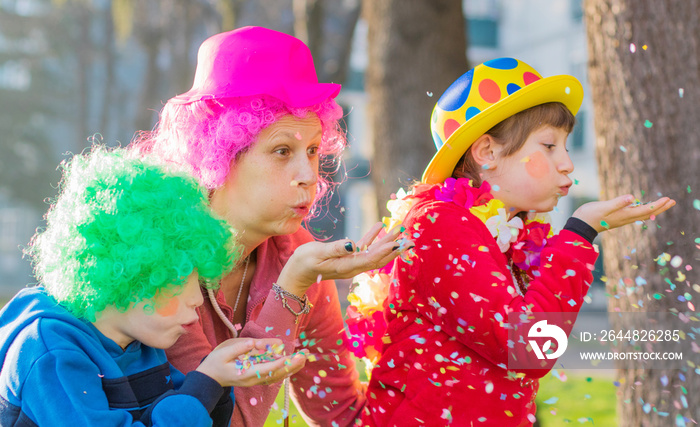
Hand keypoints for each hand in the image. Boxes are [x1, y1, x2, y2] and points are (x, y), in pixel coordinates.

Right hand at [196, 338, 307, 386]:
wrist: (209, 377)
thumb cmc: (215, 362)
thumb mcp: (224, 351)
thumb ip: (240, 347)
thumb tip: (254, 343)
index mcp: (245, 373)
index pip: (266, 369)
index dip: (278, 363)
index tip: (290, 357)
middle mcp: (253, 379)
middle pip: (276, 374)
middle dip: (291, 364)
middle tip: (304, 355)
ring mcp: (256, 380)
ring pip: (277, 376)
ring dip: (291, 367)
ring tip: (304, 358)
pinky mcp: (257, 378)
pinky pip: (274, 375)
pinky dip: (285, 369)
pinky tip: (293, 363)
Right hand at [277, 222, 411, 295]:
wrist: (296, 274)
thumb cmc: (303, 262)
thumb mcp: (317, 253)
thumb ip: (335, 248)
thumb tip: (352, 244)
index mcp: (347, 266)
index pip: (372, 258)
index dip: (386, 250)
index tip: (399, 241)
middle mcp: (353, 266)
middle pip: (378, 257)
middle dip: (394, 247)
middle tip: (408, 238)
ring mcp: (350, 263)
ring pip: (374, 253)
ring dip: (387, 242)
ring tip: (399, 231)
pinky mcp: (346, 258)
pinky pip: (364, 248)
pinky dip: (372, 238)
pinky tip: (379, 227)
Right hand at [572, 194, 675, 232]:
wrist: (580, 225)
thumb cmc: (590, 215)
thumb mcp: (603, 207)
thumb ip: (618, 202)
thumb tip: (633, 197)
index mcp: (625, 215)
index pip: (646, 210)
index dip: (657, 205)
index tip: (668, 199)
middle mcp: (625, 218)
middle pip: (647, 214)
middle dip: (660, 208)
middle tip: (672, 201)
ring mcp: (621, 218)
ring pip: (642, 214)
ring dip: (654, 209)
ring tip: (662, 203)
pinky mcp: (617, 217)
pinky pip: (635, 214)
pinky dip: (643, 210)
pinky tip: (643, 206)